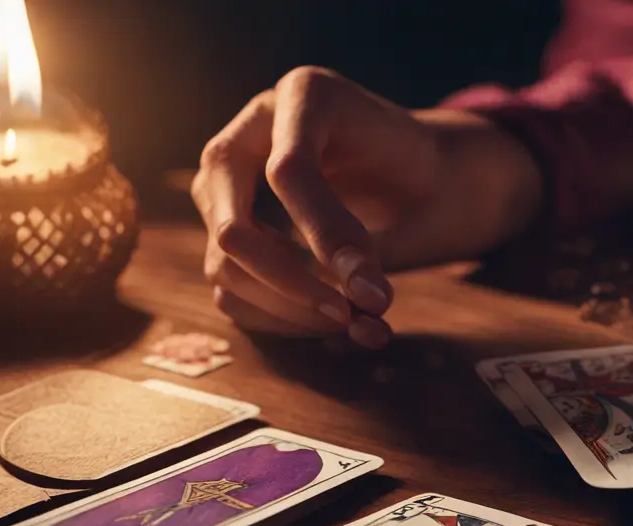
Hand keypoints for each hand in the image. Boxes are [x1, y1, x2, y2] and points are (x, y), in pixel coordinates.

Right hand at [191, 67, 542, 346]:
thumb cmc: (412, 166)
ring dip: (290, 311)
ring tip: (353, 322)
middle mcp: (243, 136)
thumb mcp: (411, 179)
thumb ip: (372, 238)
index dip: (327, 237)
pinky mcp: (220, 230)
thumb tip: (366, 304)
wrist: (406, 169)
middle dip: (295, 286)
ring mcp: (220, 185)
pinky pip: (230, 292)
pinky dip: (279, 320)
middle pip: (235, 230)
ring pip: (225, 269)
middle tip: (351, 315)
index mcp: (300, 96)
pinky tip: (327, 321)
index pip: (288, 173)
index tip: (371, 292)